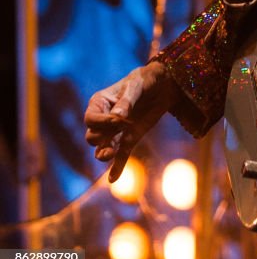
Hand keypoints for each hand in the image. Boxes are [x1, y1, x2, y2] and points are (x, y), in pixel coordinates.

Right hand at [84, 61, 178, 181]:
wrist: (163, 85)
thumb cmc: (145, 80)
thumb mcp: (137, 85)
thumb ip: (127, 101)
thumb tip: (118, 117)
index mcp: (100, 103)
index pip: (91, 119)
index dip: (101, 122)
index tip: (118, 120)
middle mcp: (104, 120)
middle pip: (92, 136)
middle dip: (101, 138)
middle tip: (120, 129)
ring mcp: (116, 132)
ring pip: (102, 148)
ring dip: (103, 154)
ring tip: (110, 153)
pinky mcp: (129, 139)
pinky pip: (121, 157)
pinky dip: (117, 168)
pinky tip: (114, 179)